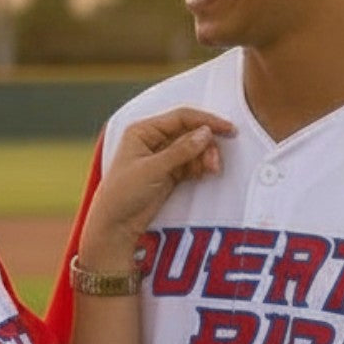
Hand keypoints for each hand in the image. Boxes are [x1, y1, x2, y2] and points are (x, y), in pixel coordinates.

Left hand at [80, 107, 234, 267]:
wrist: (115, 225)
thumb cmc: (123, 193)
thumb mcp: (152, 170)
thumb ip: (180, 151)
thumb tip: (206, 132)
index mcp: (143, 131)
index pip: (181, 117)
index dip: (206, 120)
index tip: (228, 129)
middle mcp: (153, 140)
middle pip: (190, 133)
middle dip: (207, 144)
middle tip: (216, 161)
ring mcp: (162, 157)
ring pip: (193, 149)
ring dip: (206, 156)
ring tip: (213, 170)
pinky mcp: (169, 173)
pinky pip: (191, 164)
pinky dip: (201, 166)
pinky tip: (207, 173)